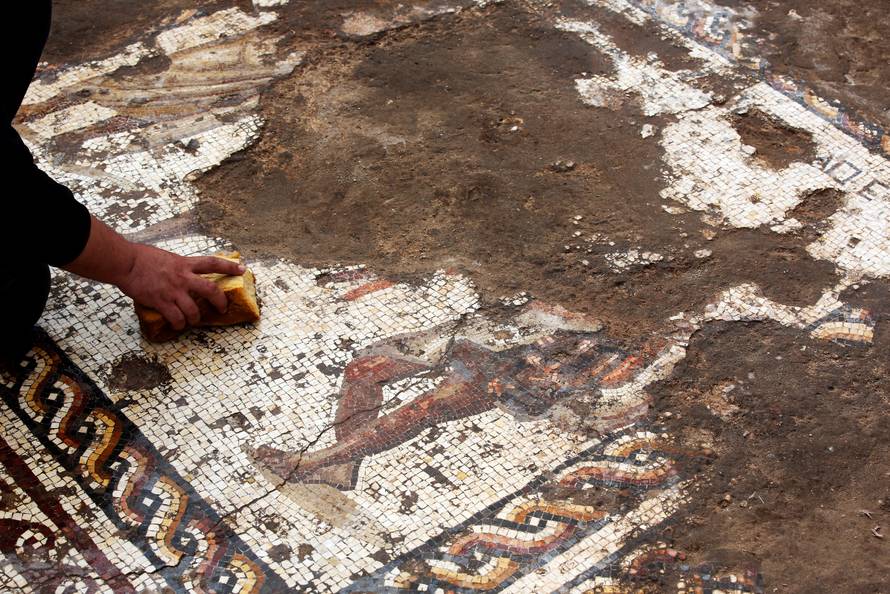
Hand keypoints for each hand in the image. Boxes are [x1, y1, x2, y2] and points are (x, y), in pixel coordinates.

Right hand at [114, 244, 244, 329]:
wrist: (125, 262)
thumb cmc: (142, 257)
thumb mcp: (167, 257)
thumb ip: (178, 265)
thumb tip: (183, 271)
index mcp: (185, 263)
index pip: (213, 262)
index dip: (230, 266)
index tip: (243, 269)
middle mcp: (183, 277)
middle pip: (211, 290)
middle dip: (220, 301)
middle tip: (223, 309)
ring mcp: (173, 290)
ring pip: (194, 310)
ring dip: (196, 319)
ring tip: (194, 321)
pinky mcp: (161, 301)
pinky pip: (176, 318)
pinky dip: (179, 325)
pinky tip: (178, 326)